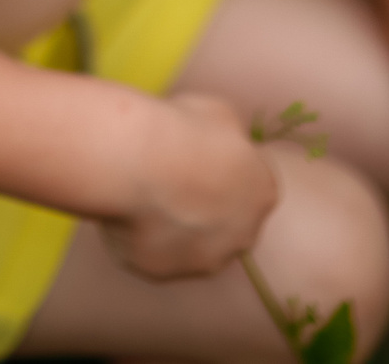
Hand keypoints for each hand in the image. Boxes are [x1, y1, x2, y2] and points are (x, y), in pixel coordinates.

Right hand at [101, 92, 281, 279]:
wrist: (137, 163)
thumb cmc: (182, 130)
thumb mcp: (220, 116)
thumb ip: (228, 141)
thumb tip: (219, 148)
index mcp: (262, 192)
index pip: (252, 185)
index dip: (225, 171)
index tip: (199, 159)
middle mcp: (242, 236)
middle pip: (228, 224)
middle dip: (206, 208)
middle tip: (173, 181)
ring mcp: (203, 260)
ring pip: (192, 246)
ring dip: (177, 228)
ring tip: (144, 197)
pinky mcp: (163, 272)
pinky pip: (155, 253)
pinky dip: (144, 238)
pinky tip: (127, 213)